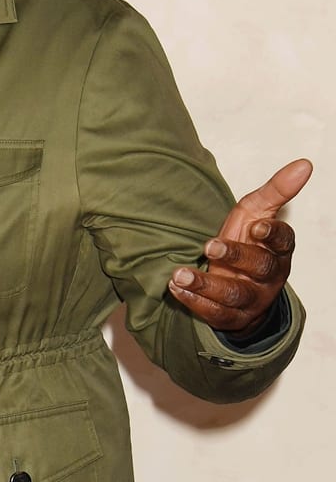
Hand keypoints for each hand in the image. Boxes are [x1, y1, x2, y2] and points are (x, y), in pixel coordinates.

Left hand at [168, 158, 310, 333]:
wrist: (240, 283)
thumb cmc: (248, 241)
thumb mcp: (258, 213)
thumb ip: (276, 191)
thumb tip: (304, 164)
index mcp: (279, 249)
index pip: (283, 242)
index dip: (273, 235)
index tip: (257, 227)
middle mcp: (270, 276)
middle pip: (259, 267)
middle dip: (235, 257)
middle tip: (209, 246)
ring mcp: (252, 299)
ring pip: (234, 294)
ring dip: (206, 285)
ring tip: (179, 275)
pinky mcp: (233, 317)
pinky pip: (217, 314)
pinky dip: (195, 302)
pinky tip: (176, 288)